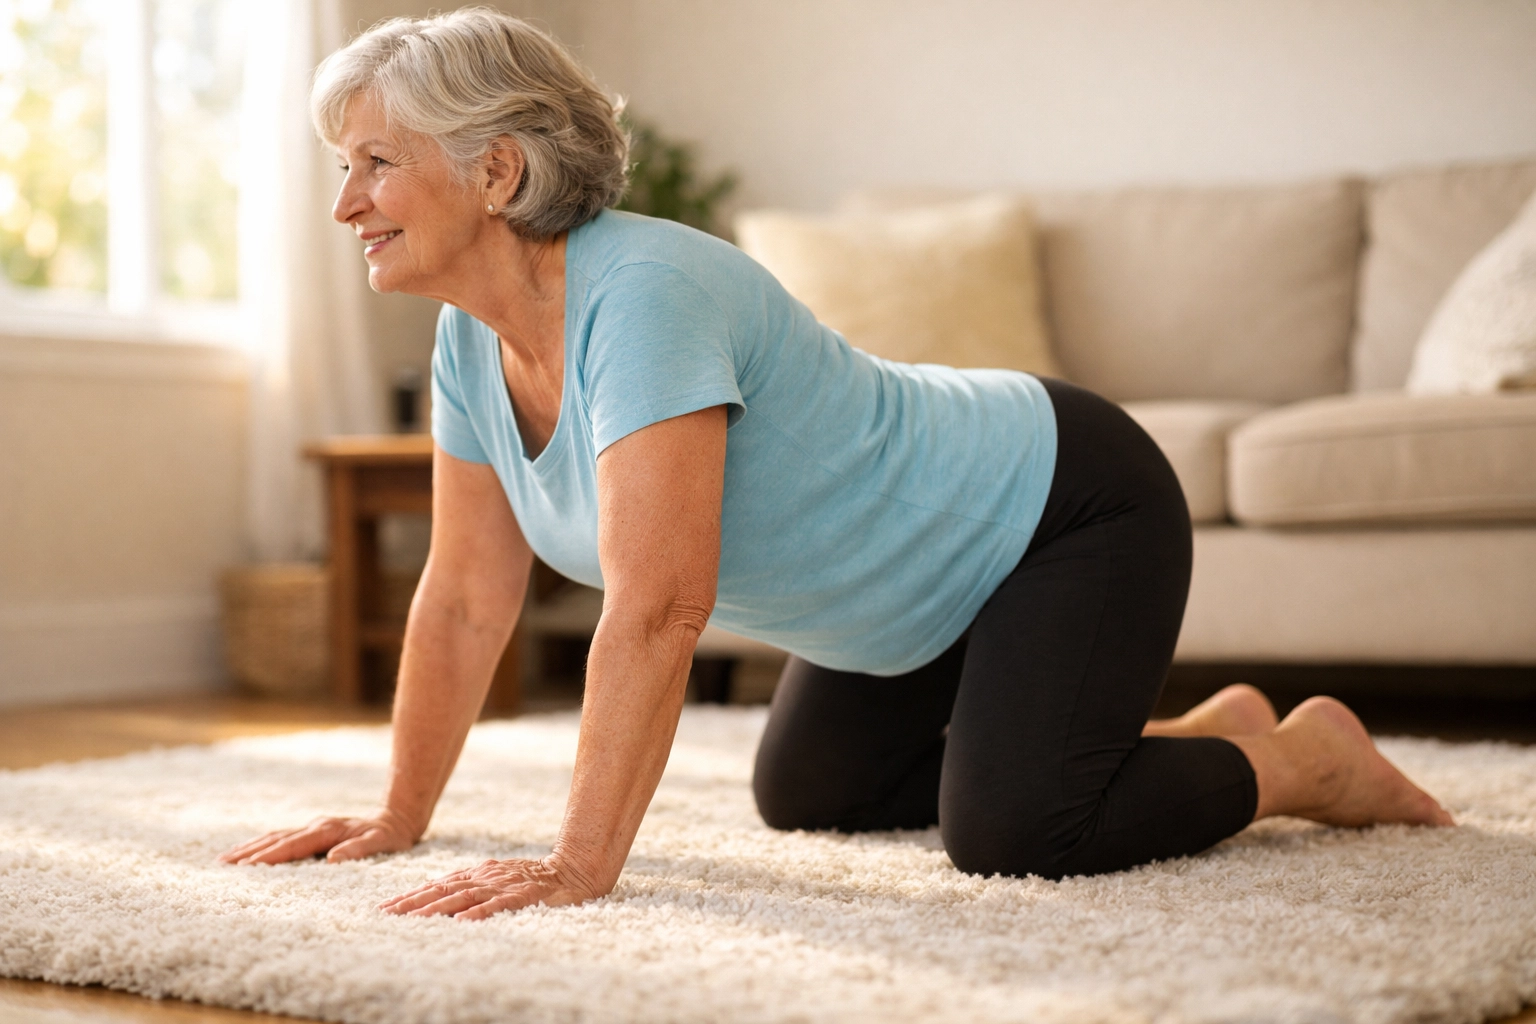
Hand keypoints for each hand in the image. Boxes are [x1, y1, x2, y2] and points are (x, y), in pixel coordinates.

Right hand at [218, 811, 418, 865]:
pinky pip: (282, 839)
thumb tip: (332, 859)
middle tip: (222, 864)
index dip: (270, 856)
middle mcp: (316, 827)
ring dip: (250, 847)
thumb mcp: (381, 844)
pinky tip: (249, 852)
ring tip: (225, 859)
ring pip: (275, 837)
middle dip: (249, 852)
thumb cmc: (390, 837)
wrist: (397, 820)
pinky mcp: (313, 832)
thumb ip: (359, 851)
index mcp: (328, 831)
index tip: (247, 866)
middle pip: (277, 839)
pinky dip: (263, 845)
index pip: (293, 845)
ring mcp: (313, 828)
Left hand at [379, 856, 604, 919]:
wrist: (573, 869)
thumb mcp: (498, 879)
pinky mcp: (521, 896)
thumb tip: (443, 900)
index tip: (387, 907)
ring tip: (411, 919)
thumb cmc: (535, 879)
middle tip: (386, 914)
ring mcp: (503, 886)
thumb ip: (474, 887)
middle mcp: (486, 878)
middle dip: (413, 903)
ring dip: (434, 909)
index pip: (438, 885)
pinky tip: (461, 922)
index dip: (412, 896)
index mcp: (479, 874)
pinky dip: (477, 913)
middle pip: (443, 890)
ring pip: (462, 898)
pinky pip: (496, 906)